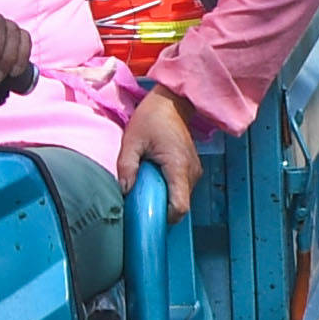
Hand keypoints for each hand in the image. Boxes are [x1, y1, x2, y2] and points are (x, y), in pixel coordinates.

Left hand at [119, 88, 203, 215]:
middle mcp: (191, 172)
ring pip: (180, 198)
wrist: (169, 103)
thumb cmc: (151, 119)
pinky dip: (168, 189)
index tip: (147, 214)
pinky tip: (154, 178)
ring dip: (164, 197)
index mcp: (178, 166)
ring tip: (146, 183)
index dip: (165, 217)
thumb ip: (127, 166)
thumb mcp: (132, 141)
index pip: (180, 206)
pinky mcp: (192, 169)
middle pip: (180, 205)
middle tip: (140, 197)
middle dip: (160, 207)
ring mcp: (194, 170)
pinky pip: (180, 188)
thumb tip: (124, 191)